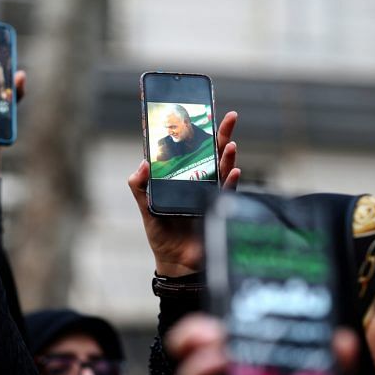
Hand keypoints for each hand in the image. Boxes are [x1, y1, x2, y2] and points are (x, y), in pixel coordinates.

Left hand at [128, 111, 240, 276]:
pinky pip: (227, 193)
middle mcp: (198, 181)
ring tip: (230, 142)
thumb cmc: (161, 234)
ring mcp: (210, 194)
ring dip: (228, 156)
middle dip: (221, 134)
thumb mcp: (145, 208)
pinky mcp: (218, 209)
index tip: (201, 111)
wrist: (175, 263)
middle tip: (230, 116)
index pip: (189, 149)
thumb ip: (139, 187)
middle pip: (212, 153)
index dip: (195, 131)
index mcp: (180, 177)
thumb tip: (143, 164)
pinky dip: (232, 182)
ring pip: (223, 169)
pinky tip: (234, 172)